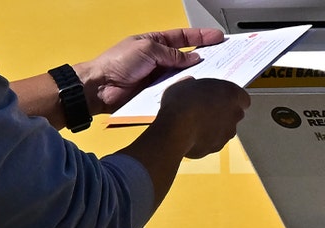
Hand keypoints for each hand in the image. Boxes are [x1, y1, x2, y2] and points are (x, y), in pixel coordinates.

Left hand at [75, 28, 225, 115]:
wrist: (101, 87)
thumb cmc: (117, 62)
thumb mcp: (147, 49)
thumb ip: (172, 54)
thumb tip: (193, 58)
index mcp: (155, 42)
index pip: (183, 37)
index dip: (201, 37)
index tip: (218, 37)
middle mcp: (160, 59)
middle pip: (187, 57)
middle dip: (205, 56)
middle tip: (224, 56)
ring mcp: (160, 77)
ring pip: (185, 75)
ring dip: (198, 74)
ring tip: (215, 73)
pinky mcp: (159, 93)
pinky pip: (177, 90)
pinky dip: (187, 89)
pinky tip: (197, 89)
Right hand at [153, 77, 250, 158]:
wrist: (175, 129)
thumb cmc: (181, 102)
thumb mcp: (185, 83)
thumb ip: (194, 84)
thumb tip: (190, 83)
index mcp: (232, 93)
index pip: (243, 98)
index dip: (231, 98)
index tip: (220, 97)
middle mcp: (235, 114)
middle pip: (235, 114)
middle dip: (223, 113)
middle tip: (205, 109)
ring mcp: (227, 133)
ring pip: (225, 130)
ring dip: (214, 127)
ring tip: (194, 123)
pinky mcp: (217, 148)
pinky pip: (213, 142)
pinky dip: (205, 139)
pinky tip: (190, 134)